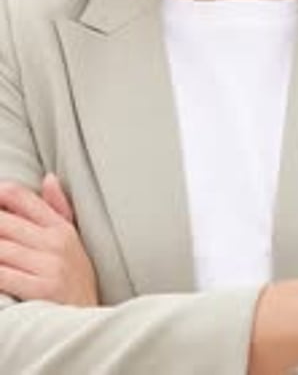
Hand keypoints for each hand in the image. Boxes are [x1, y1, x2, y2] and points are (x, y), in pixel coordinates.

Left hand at [0, 175, 98, 305]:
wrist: (88, 320)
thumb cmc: (75, 280)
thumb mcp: (72, 240)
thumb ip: (59, 208)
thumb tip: (48, 178)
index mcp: (60, 227)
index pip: (21, 197)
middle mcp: (56, 242)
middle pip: (4, 222)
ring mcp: (50, 265)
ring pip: (1, 248)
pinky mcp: (42, 289)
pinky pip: (4, 275)